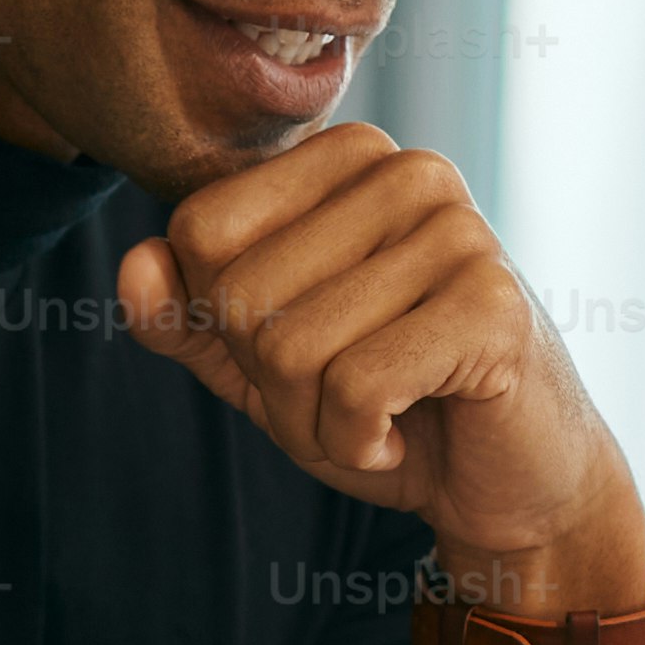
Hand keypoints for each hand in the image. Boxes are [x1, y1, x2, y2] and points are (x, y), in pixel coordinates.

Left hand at [118, 125, 644, 644]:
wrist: (510, 485)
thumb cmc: (390, 406)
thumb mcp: (263, 364)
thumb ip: (187, 316)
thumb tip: (134, 264)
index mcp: (347, 158)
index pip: (201, 231)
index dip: (225, 324)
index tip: (305, 351)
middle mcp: (408, 172)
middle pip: (242, 295)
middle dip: (274, 385)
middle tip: (347, 399)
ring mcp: (459, 231)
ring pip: (292, 347)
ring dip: (320, 422)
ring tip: (383, 418)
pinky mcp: (494, 305)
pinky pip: (358, 386)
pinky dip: (363, 443)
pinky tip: (412, 433)